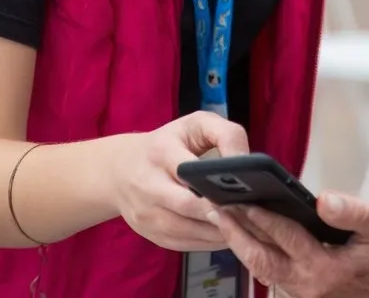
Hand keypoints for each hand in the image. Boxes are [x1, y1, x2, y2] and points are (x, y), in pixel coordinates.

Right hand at [108, 111, 248, 251]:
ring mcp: (146, 213)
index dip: (217, 183)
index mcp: (161, 152)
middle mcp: (148, 185)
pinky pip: (184, 244)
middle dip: (220, 212)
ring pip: (187, 230)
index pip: (189, 170)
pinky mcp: (150, 234)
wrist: (119, 170)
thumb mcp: (195, 124)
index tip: (244, 190)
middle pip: (188, 206)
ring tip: (244, 226)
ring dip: (218, 232)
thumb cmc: (169, 143)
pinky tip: (227, 235)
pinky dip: (208, 243)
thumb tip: (247, 162)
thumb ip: (225, 134)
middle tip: (249, 212)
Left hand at [211, 191, 368, 297]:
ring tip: (223, 218)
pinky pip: (275, 276)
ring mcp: (307, 295)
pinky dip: (258, 255)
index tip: (232, 196)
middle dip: (233, 231)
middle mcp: (310, 287)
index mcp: (325, 268)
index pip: (281, 235)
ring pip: (264, 270)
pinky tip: (250, 236)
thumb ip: (353, 212)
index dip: (255, 214)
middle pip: (260, 258)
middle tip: (211, 206)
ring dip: (241, 244)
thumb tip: (322, 199)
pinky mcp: (310, 296)